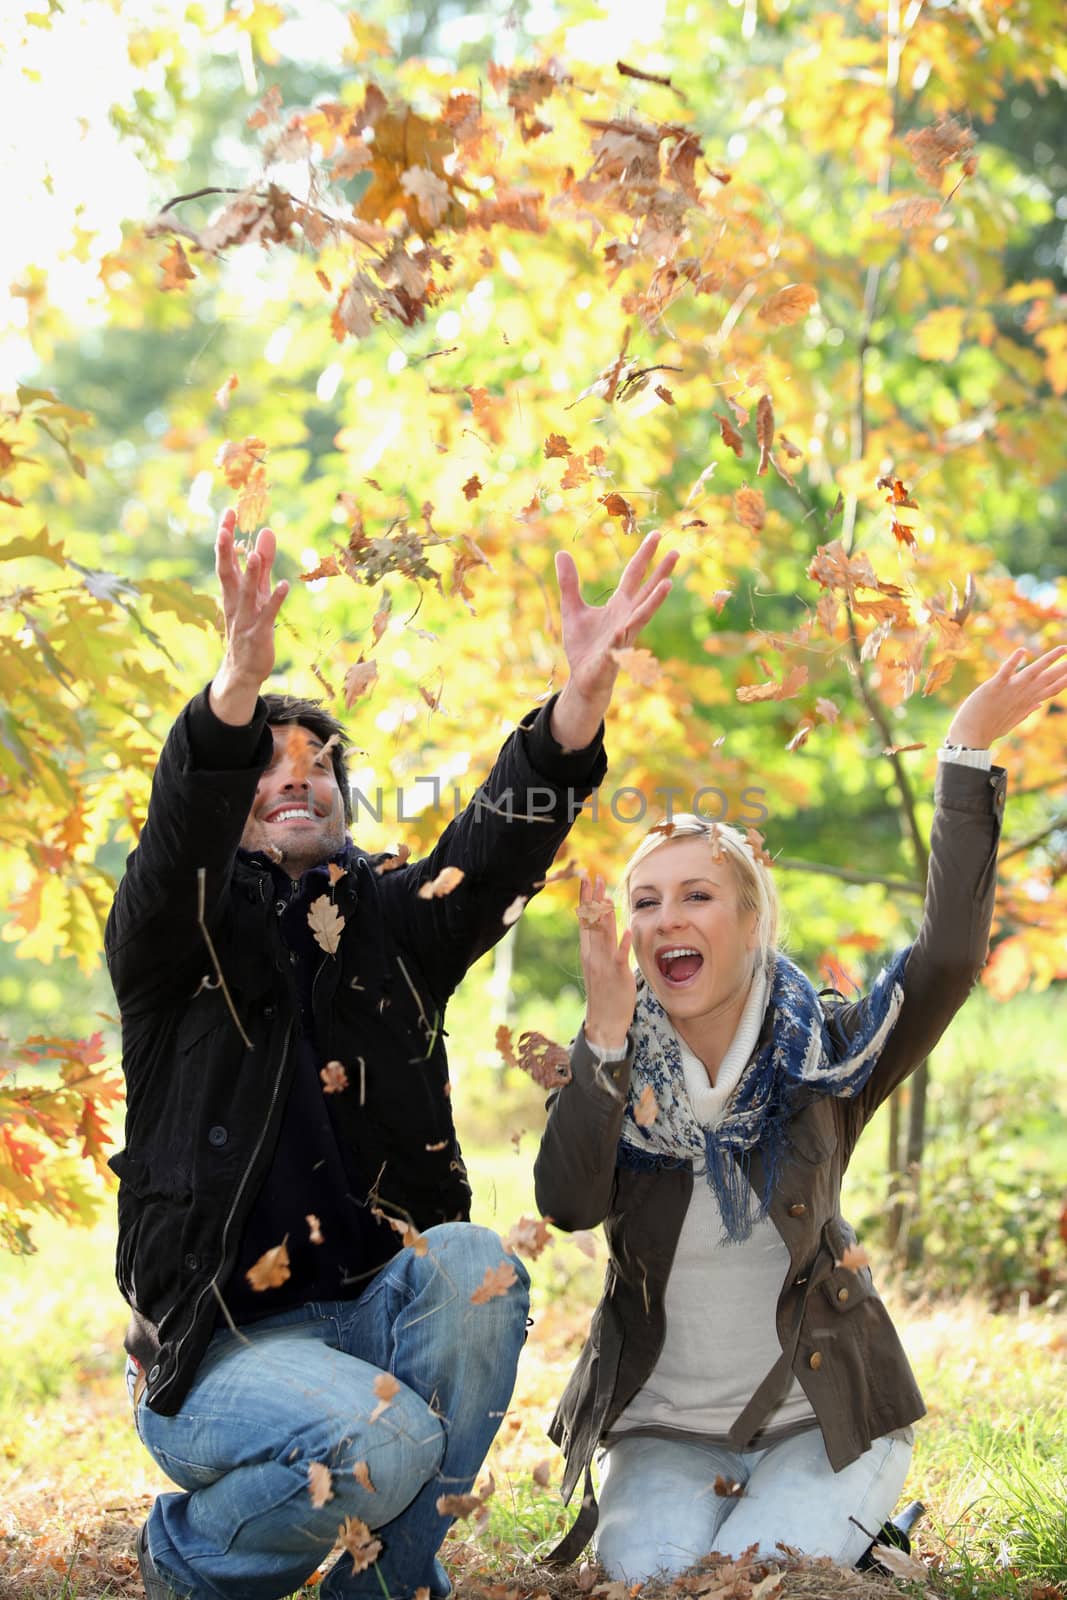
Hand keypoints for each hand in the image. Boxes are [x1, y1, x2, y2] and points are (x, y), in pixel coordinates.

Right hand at [209, 509, 289, 725]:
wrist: (243, 670)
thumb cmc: (250, 626)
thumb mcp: (256, 592)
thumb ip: (263, 564)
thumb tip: (266, 531)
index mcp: (231, 591)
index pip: (226, 559)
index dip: (226, 536)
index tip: (229, 512)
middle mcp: (234, 602)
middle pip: (227, 572)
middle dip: (226, 549)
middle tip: (226, 525)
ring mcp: (245, 618)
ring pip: (246, 593)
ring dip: (251, 574)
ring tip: (256, 554)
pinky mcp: (259, 633)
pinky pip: (267, 615)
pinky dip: (274, 600)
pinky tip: (284, 586)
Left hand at [550, 530, 677, 749]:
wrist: (583, 678)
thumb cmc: (583, 645)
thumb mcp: (572, 609)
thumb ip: (569, 583)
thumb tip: (562, 553)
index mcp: (619, 605)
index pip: (634, 575)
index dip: (644, 556)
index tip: (656, 535)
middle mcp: (626, 617)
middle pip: (645, 591)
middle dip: (659, 572)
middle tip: (675, 551)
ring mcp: (623, 636)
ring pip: (641, 615)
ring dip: (654, 601)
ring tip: (667, 584)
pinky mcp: (613, 655)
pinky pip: (619, 643)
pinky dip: (622, 635)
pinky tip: (624, 627)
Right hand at [579, 875, 635, 1049]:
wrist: (603, 1021)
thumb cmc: (604, 992)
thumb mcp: (598, 965)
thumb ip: (600, 946)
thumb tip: (603, 925)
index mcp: (587, 951)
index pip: (584, 919)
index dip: (584, 899)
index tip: (585, 879)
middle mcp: (592, 955)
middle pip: (591, 921)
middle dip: (592, 899)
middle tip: (593, 876)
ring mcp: (603, 964)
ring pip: (603, 934)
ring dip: (605, 914)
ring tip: (607, 895)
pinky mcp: (617, 974)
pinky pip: (620, 956)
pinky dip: (623, 943)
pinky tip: (627, 929)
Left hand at [945, 645, 1066, 747]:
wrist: (970, 737)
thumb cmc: (990, 728)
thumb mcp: (1013, 719)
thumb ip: (1027, 710)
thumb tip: (1040, 704)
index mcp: (1027, 702)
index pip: (1052, 689)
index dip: (1065, 680)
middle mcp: (1022, 695)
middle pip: (1048, 679)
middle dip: (1064, 668)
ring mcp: (1009, 690)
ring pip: (1032, 672)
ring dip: (1048, 659)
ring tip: (1062, 649)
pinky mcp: (994, 687)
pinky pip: (1005, 672)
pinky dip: (1013, 661)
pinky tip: (1023, 650)